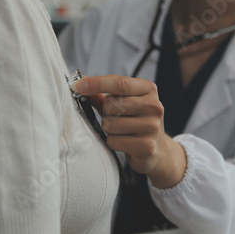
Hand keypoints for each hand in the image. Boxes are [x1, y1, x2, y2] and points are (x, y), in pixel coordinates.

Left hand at [72, 75, 186, 187]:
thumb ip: (103, 94)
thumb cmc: (135, 122)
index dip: (96, 83)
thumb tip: (80, 82)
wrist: (157, 151)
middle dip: (106, 113)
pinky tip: (125, 143)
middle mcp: (154, 106)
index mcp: (148, 90)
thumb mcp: (124, 104)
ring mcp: (152, 126)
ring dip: (109, 130)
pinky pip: (113, 141)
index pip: (119, 83)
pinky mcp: (146, 146)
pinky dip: (113, 143)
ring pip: (109, 124)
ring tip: (122, 132)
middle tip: (117, 119)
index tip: (77, 85)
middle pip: (111, 104)